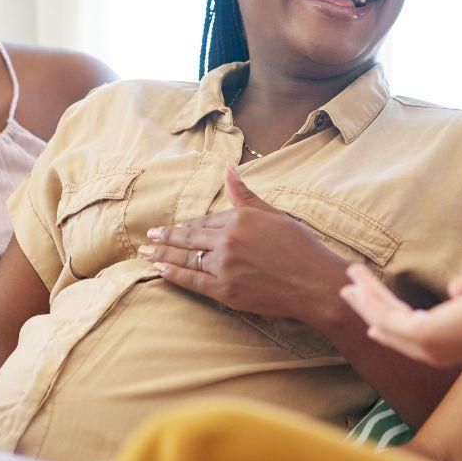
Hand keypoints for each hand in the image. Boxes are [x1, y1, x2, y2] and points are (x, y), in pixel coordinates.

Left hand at [137, 166, 347, 321]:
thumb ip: (245, 195)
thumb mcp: (273, 214)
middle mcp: (227, 240)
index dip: (186, 226)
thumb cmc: (300, 247)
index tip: (172, 228)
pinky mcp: (226, 291)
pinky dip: (174, 275)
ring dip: (163, 256)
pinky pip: (193, 282)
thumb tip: (227, 169)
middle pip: (189, 239)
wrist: (315, 283)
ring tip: (146, 254)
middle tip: (149, 237)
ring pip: (186, 259)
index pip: (204, 222)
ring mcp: (224, 267)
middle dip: (166, 238)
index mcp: (239, 219)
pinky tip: (160, 271)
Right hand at [339, 263, 461, 367]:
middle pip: (389, 329)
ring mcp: (423, 344)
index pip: (410, 338)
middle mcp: (432, 351)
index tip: (371, 324)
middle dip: (368, 309)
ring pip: (382, 319)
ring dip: (364, 297)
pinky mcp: (418, 333)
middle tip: (349, 291)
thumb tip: (453, 286)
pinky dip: (368, 298)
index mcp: (448, 346)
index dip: (389, 327)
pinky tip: (358, 283)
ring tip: (349, 276)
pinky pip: (383, 315)